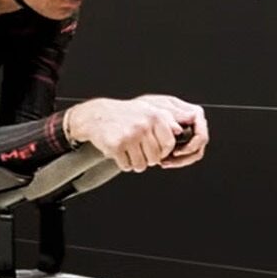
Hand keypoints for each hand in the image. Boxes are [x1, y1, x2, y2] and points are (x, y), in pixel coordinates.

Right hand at [64, 95, 206, 171]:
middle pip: (155, 158)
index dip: (163, 152)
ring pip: (141, 165)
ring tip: (129, 152)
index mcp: (155, 116)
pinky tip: (119, 153)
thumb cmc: (124, 115)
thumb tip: (179, 131)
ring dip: (135, 163)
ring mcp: (130, 136)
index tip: (156, 151)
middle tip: (138, 150)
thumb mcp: (147, 111)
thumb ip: (165, 121)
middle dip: (147, 158)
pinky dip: (123, 164)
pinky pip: (126, 166)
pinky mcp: (116, 145)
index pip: (169, 145)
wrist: (97, 116)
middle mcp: (144, 125)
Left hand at [156, 96, 207, 168]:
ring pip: (192, 155)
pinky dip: (175, 161)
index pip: (201, 136)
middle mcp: (195, 125)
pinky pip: (185, 156)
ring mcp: (190, 134)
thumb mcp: (161, 108)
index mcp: (195, 114)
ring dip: (179, 161)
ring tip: (163, 162)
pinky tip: (163, 161)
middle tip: (167, 160)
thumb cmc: (150, 108)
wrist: (139, 114)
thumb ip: (176, 113)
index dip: (190, 147)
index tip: (175, 152)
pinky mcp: (183, 142)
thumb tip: (192, 117)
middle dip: (183, 158)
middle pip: (198, 148)